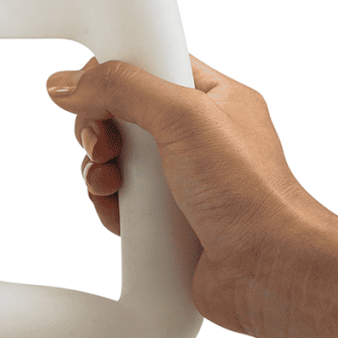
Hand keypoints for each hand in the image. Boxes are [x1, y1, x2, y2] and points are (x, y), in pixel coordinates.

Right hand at [45, 55, 319, 337]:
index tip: (91, 91)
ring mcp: (178, 177)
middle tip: (105, 145)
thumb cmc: (252, 195)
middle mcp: (194, 135)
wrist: (269, 271)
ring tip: (113, 182)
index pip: (147, 65)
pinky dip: (108, 204)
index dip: (112, 75)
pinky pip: (116, 199)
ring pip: (112, 159)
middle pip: (118, 113)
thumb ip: (123, 88)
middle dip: (98, 129)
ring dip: (99, 170)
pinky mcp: (163, 217)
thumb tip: (68, 83)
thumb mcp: (184, 117)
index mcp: (211, 98)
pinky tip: (120, 211)